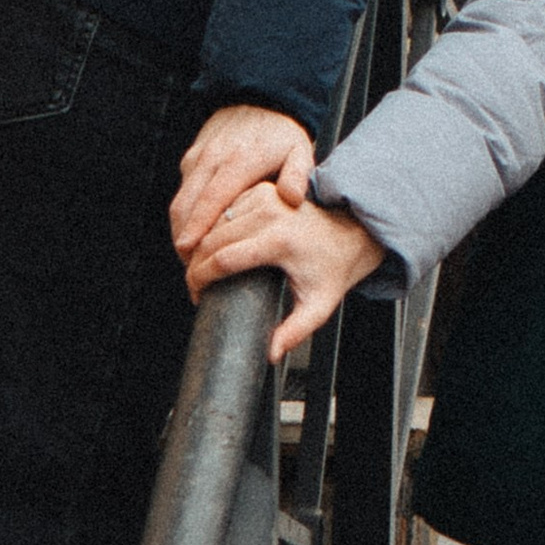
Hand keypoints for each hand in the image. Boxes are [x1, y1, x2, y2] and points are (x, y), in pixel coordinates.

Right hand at [171, 105, 313, 261]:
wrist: (259, 99)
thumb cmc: (282, 133)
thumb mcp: (300, 151)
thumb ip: (298, 175)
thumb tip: (292, 199)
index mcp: (239, 161)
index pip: (212, 200)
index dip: (198, 228)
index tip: (190, 253)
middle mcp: (213, 158)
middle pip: (187, 206)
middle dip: (183, 239)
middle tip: (191, 268)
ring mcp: (199, 157)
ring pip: (179, 201)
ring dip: (180, 230)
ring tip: (191, 258)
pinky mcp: (192, 158)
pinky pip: (182, 191)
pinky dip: (184, 215)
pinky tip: (194, 235)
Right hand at [186, 184, 384, 359]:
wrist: (351, 233)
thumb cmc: (333, 269)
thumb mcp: (318, 306)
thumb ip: (295, 332)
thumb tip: (271, 354)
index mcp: (279, 240)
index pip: (223, 259)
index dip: (201, 279)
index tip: (197, 294)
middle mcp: (270, 213)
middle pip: (212, 239)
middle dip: (195, 265)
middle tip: (194, 286)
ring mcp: (265, 197)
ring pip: (214, 222)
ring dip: (200, 244)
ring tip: (199, 269)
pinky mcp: (261, 190)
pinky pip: (224, 208)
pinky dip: (212, 227)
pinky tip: (209, 246)